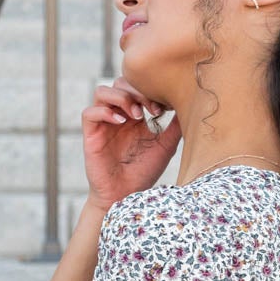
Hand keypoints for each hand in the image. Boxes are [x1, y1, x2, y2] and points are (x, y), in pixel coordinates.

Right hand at [83, 76, 181, 210]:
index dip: (150, 90)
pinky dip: (104, 112)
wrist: (125, 197)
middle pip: (119, 83)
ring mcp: (103, 124)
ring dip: (121, 98)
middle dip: (137, 91)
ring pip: (102, 92)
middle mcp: (117, 116)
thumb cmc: (143, 174)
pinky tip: (121, 123)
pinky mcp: (91, 136)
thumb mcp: (165, 147)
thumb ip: (174, 127)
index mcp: (133, 116)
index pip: (136, 86)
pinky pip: (89, 113)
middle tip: (152, 110)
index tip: (165, 107)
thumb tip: (190, 106)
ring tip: (137, 116)